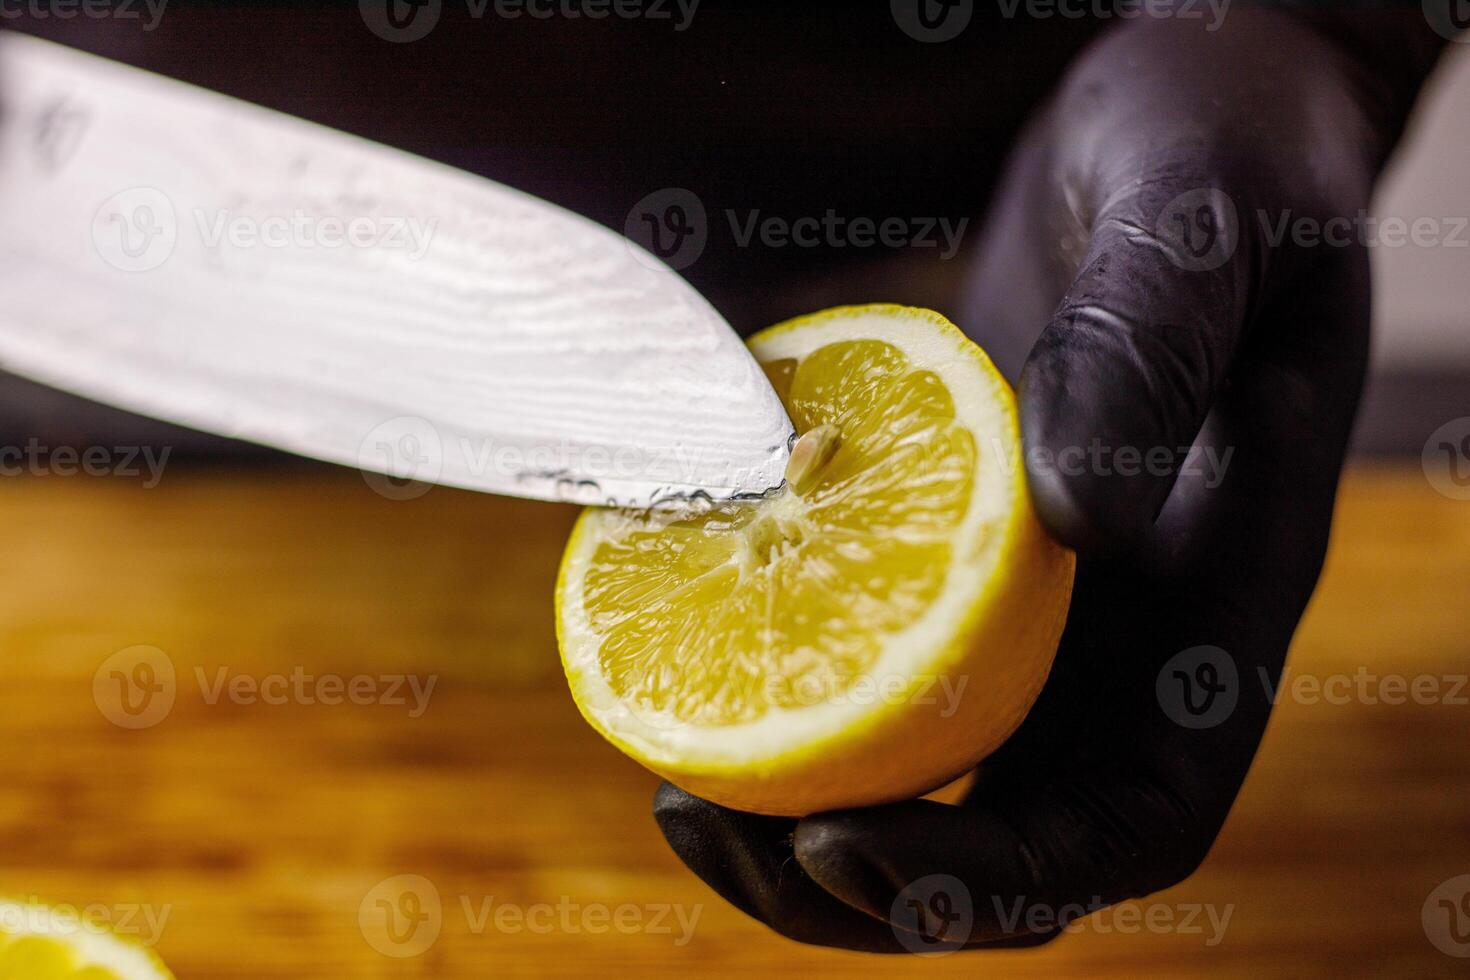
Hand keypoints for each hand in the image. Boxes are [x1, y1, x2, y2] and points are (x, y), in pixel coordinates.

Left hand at [652, 8, 1445, 950]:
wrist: (1189, 113)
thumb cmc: (1220, 143)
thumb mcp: (1197, 214)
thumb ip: (1148, 346)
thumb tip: (1066, 514)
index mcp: (1223, 590)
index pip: (1135, 812)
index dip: (1002, 872)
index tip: (840, 837)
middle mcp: (1134, 628)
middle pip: (1017, 840)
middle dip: (866, 883)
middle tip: (699, 827)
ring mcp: (1045, 595)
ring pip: (935, 776)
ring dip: (805, 825)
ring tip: (671, 792)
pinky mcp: (963, 540)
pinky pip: (876, 655)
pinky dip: (782, 683)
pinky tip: (681, 645)